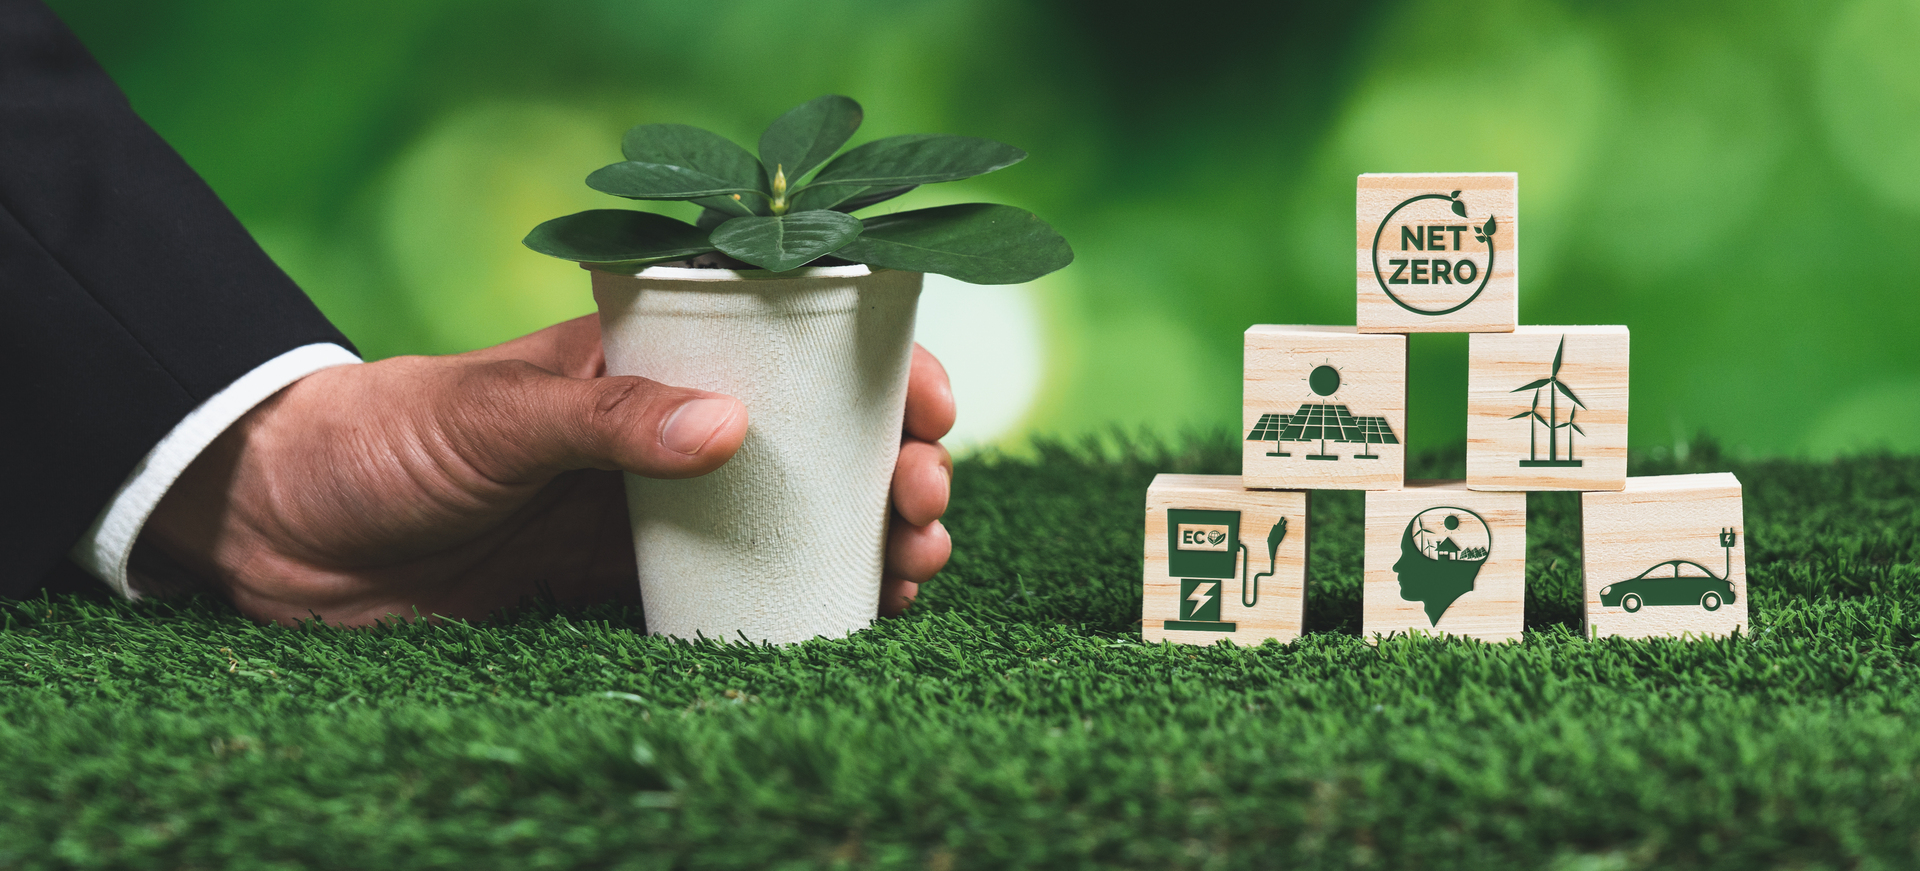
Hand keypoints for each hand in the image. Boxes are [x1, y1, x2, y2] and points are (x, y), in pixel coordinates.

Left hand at [140, 314, 953, 625]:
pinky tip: (848, 623)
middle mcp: (663, 434)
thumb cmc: (384, 439)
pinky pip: (728, 599)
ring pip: (787, 524)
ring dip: (863, 541)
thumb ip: (604, 416)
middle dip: (888, 469)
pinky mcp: (620, 588)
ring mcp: (649, 513)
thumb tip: (734, 428)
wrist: (281, 535)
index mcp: (645, 361)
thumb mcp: (494, 411)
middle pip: (810, 445)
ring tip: (915, 568)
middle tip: (924, 505)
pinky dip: (793, 610)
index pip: (786, 347)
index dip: (874, 371)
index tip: (931, 408)